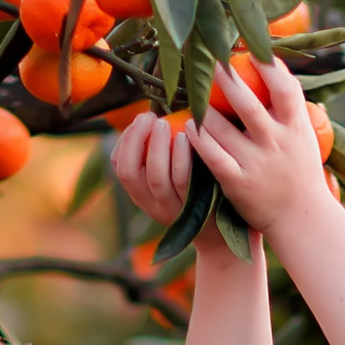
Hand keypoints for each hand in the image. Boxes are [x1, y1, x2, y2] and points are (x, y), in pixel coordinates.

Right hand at [111, 102, 193, 225]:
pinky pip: (183, 182)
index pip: (120, 166)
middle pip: (129, 173)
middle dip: (136, 140)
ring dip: (157, 147)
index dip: (126, 141)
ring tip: (164, 123)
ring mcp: (172, 209)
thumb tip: (156, 115)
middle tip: (149, 117)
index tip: (141, 120)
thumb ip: (161, 153)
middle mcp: (151, 204)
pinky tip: (186, 138)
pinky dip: (181, 158)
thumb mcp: (172, 175)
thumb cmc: (198, 189)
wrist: (223, 229)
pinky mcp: (194, 209)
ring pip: (156, 178)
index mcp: (141, 193)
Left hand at [193, 53, 327, 237]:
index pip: (285, 90)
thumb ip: (290, 106)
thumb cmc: (301, 170)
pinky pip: (212, 156)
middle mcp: (278, 143)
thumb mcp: (304, 135)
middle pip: (249, 104)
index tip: (252, 46)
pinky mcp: (238, 183)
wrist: (302, 217)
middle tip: (210, 60)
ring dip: (203, 109)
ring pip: (223, 129)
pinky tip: (187, 126)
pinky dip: (198, 139)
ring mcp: (257, 164)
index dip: (269, 67)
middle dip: (227, 79)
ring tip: (190, 93)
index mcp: (297, 128)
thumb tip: (274, 64)